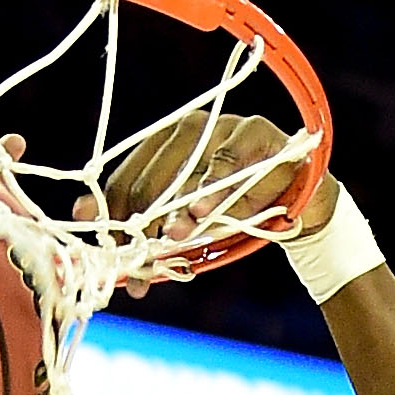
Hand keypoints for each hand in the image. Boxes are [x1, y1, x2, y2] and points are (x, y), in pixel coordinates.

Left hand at [78, 111, 333, 294]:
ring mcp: (226, 127)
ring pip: (190, 167)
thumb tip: (115, 267)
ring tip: (169, 238)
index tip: (95, 233)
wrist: (299, 204)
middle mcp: (192, 127)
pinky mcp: (260, 134)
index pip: (129, 171)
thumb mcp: (193, 225)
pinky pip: (230, 163)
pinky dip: (213, 190)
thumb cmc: (236, 212)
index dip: (110, 204)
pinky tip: (200, 214)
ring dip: (177, 208)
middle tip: (138, 252)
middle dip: (142, 217)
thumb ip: (158, 236)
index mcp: (166, 143)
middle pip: (155, 170)